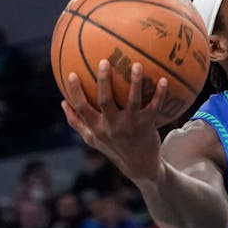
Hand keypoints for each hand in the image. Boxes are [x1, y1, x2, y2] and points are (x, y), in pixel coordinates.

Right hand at [61, 60, 168, 185]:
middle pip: (105, 101)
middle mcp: (112, 126)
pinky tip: (164, 79)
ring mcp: (131, 125)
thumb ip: (77, 122)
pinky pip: (155, 107)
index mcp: (96, 127)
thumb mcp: (92, 139)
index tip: (71, 74)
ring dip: (135, 82)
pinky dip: (160, 94)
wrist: (140, 166)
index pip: (81, 108)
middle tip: (104, 61)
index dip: (75, 92)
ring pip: (132, 101)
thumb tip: (63, 102)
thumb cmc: (113, 148)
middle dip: (103, 81)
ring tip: (137, 65)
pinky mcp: (147, 126)